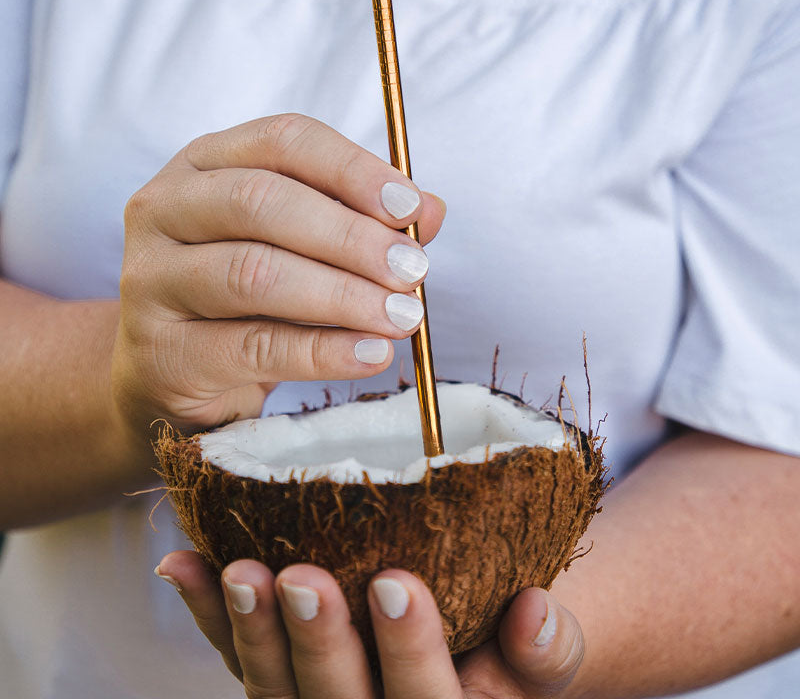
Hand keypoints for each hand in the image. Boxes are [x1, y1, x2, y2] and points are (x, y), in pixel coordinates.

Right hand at [110, 114, 445, 436]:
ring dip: (343, 295)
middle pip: (261, 202)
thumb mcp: (300, 246)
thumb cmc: (245, 295)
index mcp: (204, 163)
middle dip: (349, 236)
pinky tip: (370, 354)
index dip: (352, 169)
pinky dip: (321, 352)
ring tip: (403, 316)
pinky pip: (252, 347)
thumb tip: (431, 210)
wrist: (172, 370)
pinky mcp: (161, 351)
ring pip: (254, 273)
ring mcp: (151, 279)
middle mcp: (165, 208)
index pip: (282, 140)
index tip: (410, 207)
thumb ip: (360, 221)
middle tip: (412, 269)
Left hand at [155, 553, 584, 698]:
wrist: (454, 665)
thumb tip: (535, 612)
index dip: (409, 655)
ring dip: (251, 633)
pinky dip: (207, 614)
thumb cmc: (501, 659)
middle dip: (319, 647)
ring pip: (273, 691)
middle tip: (303, 577)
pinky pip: (234, 656)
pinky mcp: (278, 683)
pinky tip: (184, 563)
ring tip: (241, 572)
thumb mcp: (538, 662)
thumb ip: (546, 651)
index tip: (394, 583)